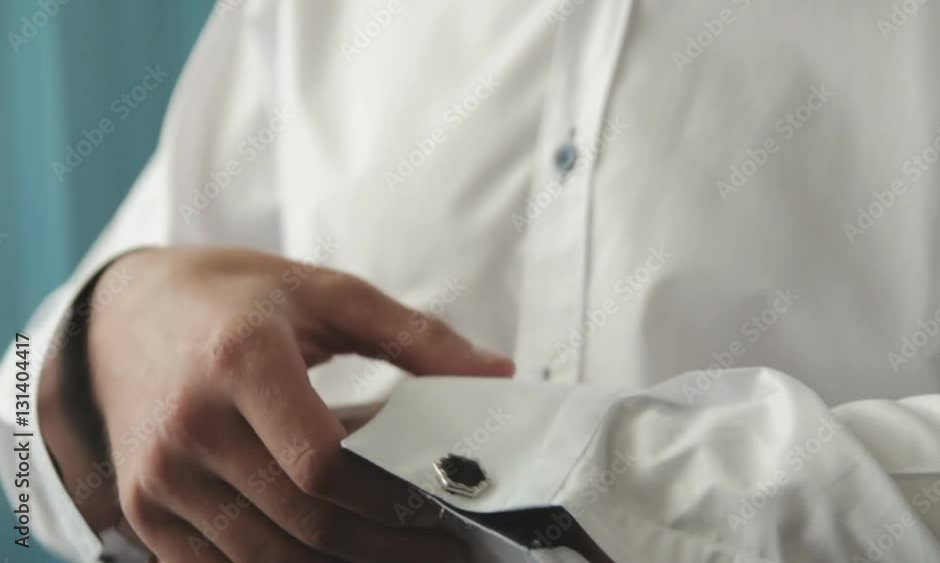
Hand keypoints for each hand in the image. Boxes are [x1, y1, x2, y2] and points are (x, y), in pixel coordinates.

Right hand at [84, 246, 513, 561]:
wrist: (120, 318)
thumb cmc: (233, 298)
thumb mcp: (323, 293)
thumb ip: (413, 335)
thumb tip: (496, 371)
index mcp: (240, 360)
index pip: (323, 462)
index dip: (391, 498)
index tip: (446, 508)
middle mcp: (189, 426)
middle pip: (303, 520)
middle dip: (385, 545)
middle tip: (444, 547)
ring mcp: (159, 476)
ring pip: (266, 556)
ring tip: (404, 554)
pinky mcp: (143, 509)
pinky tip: (334, 558)